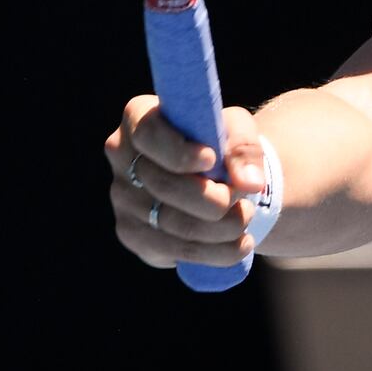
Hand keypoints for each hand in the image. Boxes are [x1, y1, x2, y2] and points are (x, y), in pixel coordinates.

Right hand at [105, 96, 270, 268]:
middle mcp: (121, 158)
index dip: (179, 151)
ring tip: (248, 217)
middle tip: (245, 196)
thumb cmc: (220, 143)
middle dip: (212, 197)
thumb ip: (244, 148)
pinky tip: (240, 244)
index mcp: (139, 118)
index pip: (148, 134)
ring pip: (171, 223)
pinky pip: (173, 250)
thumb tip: (250, 183)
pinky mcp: (133, 234)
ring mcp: (123, 199)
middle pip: (163, 185)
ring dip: (219, 227)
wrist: (212, 176)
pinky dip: (213, 252)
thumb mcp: (236, 130)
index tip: (212, 159)